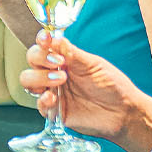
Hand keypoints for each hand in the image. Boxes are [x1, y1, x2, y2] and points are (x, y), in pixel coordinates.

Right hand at [18, 30, 151, 148]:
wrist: (124, 113)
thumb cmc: (114, 87)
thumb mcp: (95, 65)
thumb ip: (73, 53)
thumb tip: (55, 38)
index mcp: (65, 60)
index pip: (44, 46)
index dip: (41, 41)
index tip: (45, 40)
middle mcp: (55, 73)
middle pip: (32, 60)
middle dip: (40, 59)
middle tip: (58, 64)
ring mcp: (53, 91)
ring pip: (28, 80)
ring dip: (39, 78)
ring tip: (60, 81)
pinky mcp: (54, 111)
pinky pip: (38, 104)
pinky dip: (42, 100)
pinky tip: (53, 99)